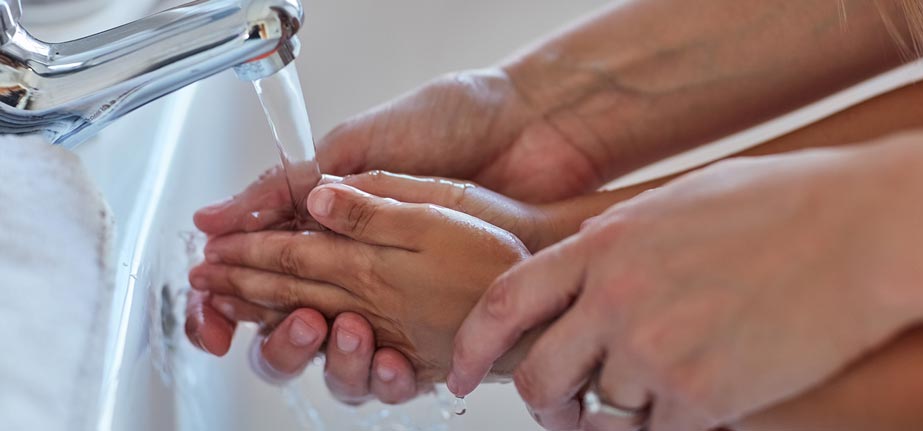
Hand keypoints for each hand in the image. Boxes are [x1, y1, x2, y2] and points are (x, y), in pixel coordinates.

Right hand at [186, 68, 603, 401]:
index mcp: (334, 228)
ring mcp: (392, 311)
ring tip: (350, 331)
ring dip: (331, 357)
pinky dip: (386, 377)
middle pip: (289, 326)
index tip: (211, 294)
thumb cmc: (455, 139)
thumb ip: (297, 185)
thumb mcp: (367, 150)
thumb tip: (221, 215)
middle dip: (273, 337)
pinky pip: (393, 379)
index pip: (264, 271)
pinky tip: (393, 359)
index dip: (230, 291)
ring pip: (335, 361)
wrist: (534, 154)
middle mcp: (357, 276)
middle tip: (282, 323)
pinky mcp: (430, 339)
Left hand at [449, 128, 922, 429]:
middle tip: (566, 410)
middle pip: (540, 377)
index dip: (472, 346)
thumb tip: (581, 271)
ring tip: (686, 365)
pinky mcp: (703, 394)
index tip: (458, 378)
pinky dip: (675, 422)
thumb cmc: (780, 204)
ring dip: (635, 402)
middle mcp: (616, 298)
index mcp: (603, 244)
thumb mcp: (676, 202)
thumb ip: (617, 240)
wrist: (865, 229)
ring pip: (609, 408)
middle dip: (547, 403)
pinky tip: (709, 392)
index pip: (505, 302)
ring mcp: (657, 349)